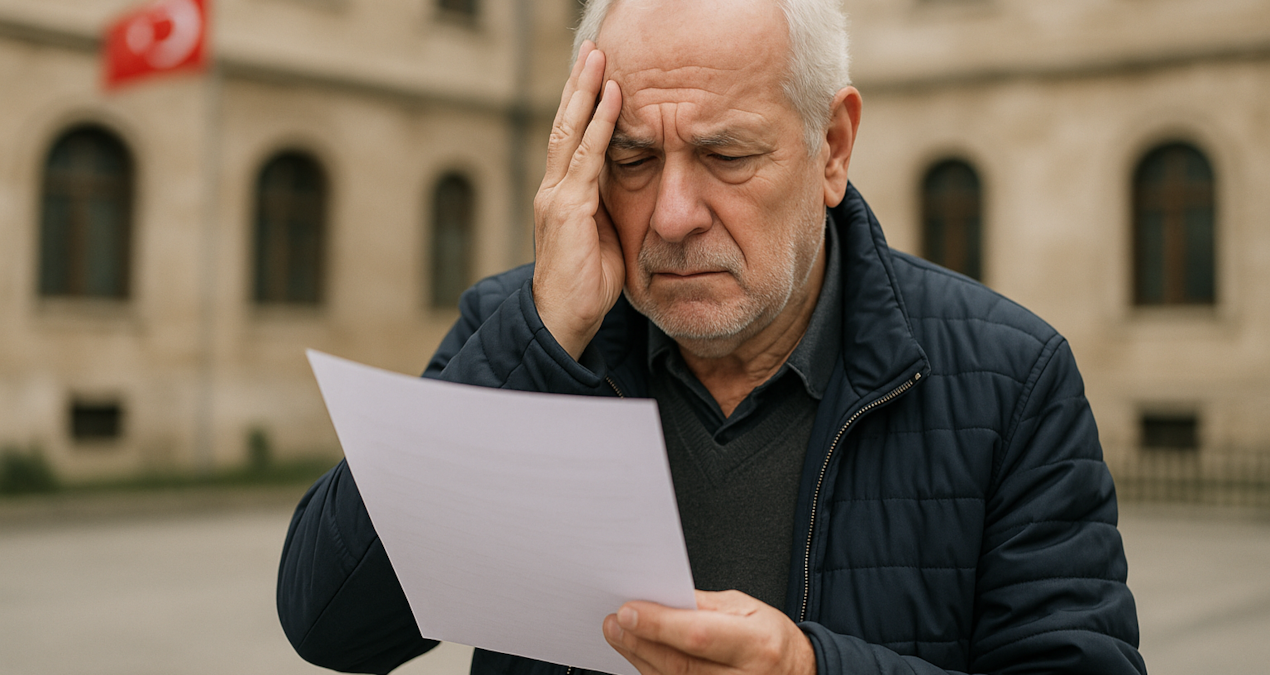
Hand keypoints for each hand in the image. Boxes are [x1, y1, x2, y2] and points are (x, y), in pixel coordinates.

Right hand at [532, 41, 625, 359]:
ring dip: (586, 90)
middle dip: (579, 84)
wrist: (564, 321)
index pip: (572, 137)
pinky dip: (600, 123)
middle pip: (565, 122)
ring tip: (599, 58)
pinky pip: (586, 156)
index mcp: (562, 194)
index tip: (597, 74)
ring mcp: (556, 196)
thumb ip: (611, 208)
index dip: (583, 103)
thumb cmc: (588, 285)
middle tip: (594, 49)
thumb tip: (635, 184)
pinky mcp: (566, 209)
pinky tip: (613, 98)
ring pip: (570, 129)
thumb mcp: (606, 237)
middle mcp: (553, 188)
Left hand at [603, 590, 817, 674]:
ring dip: (639, 658)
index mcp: (756, 645)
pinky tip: (640, 657)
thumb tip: (661, 598)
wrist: (798, 674)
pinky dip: (653, 672)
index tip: (628, 610)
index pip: (698, 636)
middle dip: (639, 641)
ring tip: (620, 636)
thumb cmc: (771, 639)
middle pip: (678, 664)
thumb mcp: (747, 609)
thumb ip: (703, 605)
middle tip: (614, 623)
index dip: (659, 624)